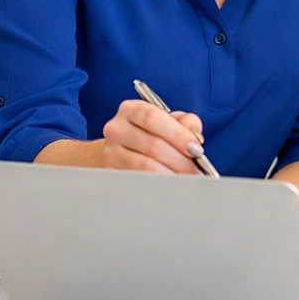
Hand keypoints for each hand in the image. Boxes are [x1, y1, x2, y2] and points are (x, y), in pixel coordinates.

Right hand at [35, 100, 204, 171]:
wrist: (101, 160)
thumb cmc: (144, 140)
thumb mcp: (164, 125)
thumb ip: (183, 123)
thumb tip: (194, 130)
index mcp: (131, 109)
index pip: (153, 116)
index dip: (178, 133)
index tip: (197, 147)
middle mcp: (115, 128)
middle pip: (152, 144)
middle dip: (180, 160)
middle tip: (196, 169)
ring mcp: (109, 152)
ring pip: (144, 166)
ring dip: (172, 176)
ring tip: (186, 181)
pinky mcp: (108, 174)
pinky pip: (135, 182)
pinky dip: (157, 187)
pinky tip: (169, 189)